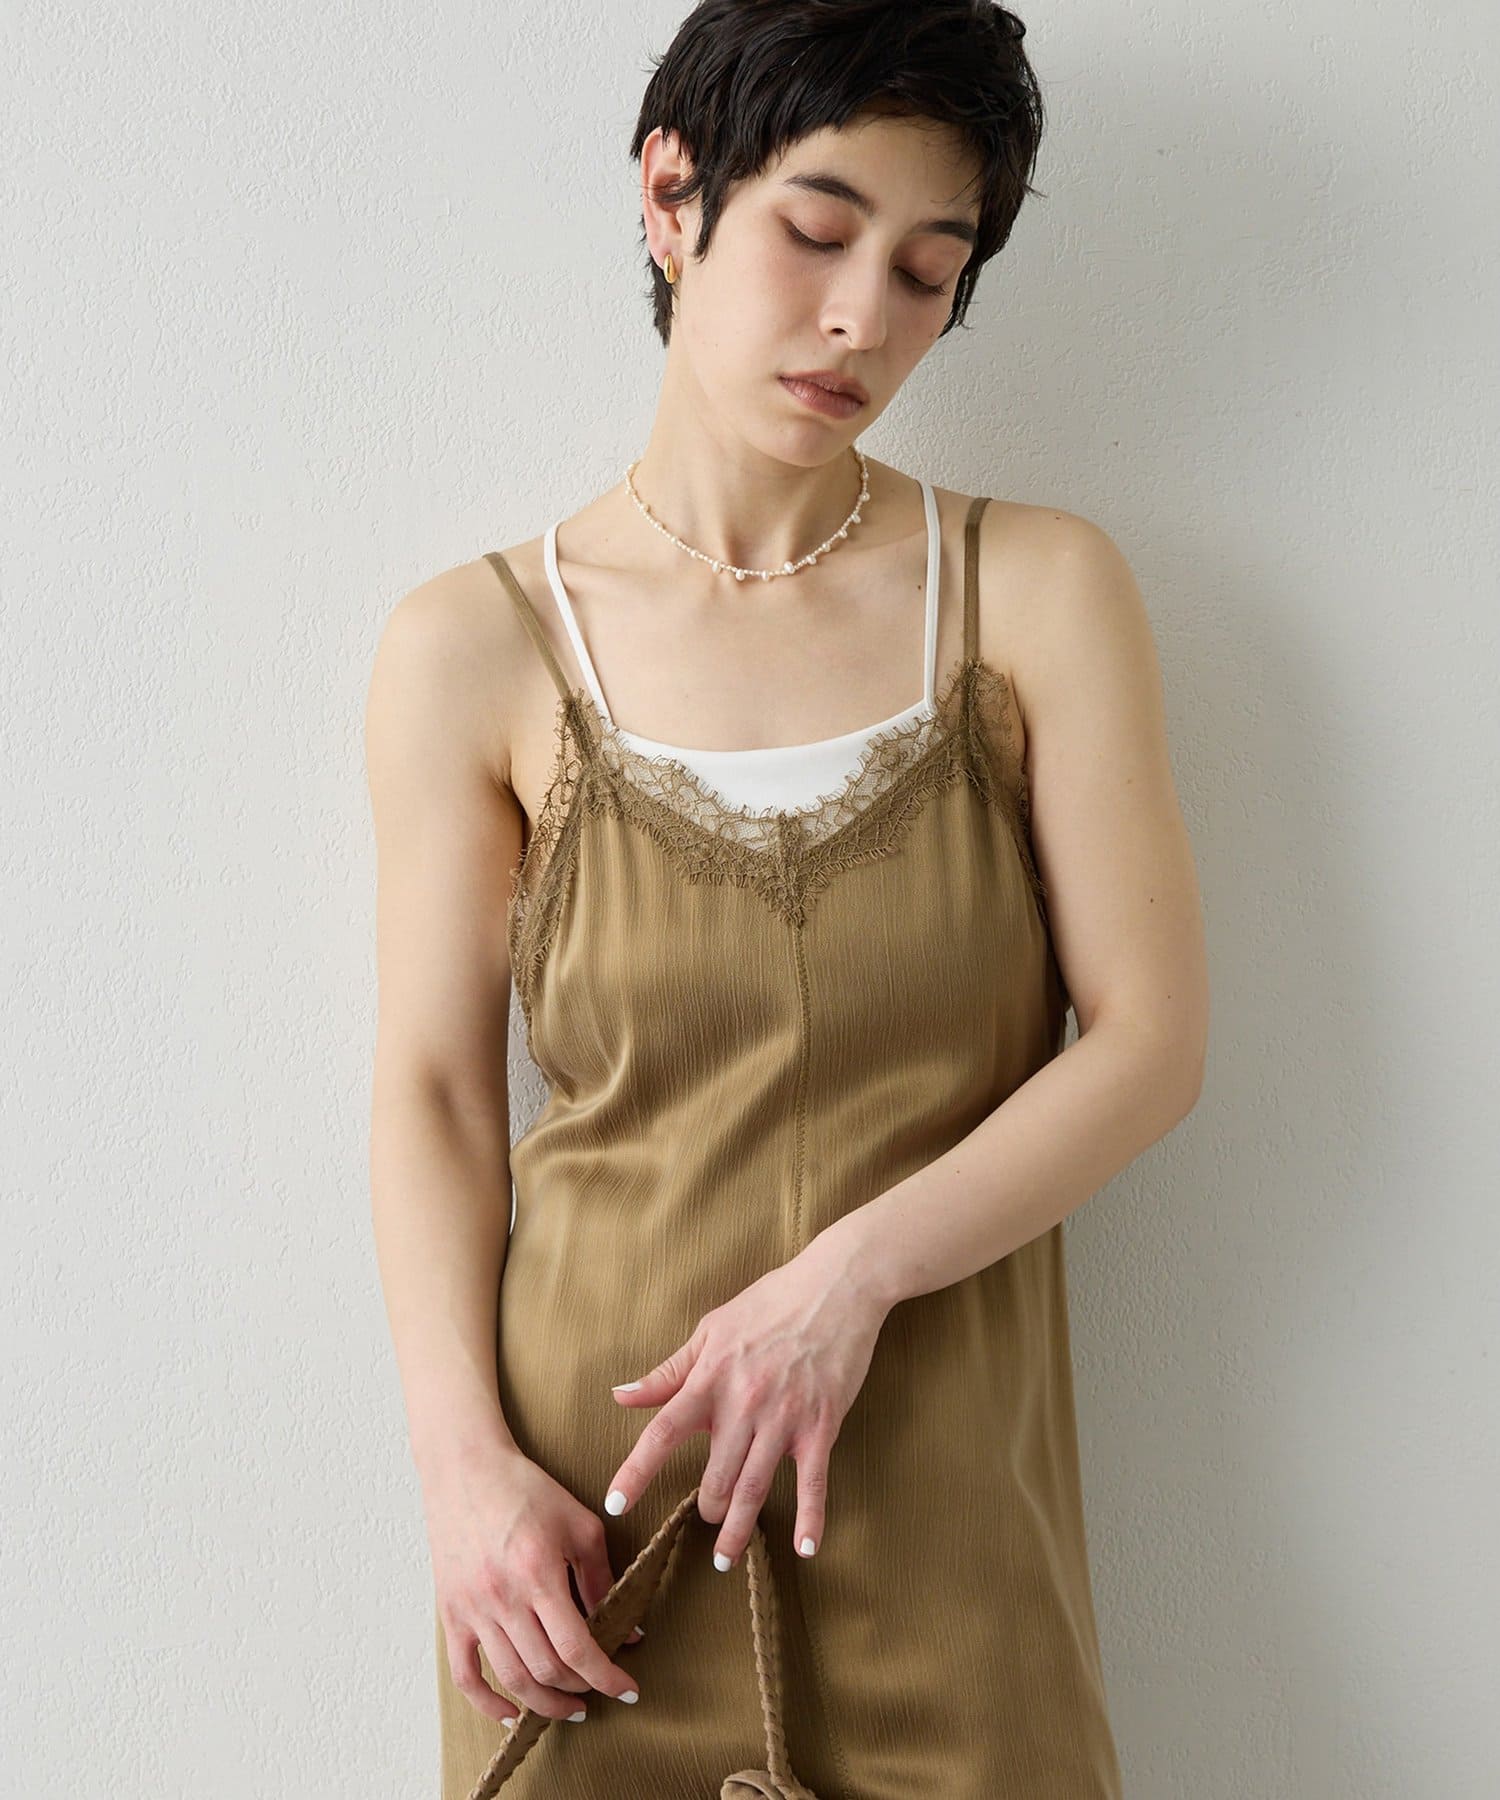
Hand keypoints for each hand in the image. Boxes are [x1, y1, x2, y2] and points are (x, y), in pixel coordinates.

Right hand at [424, 1437, 645, 1724]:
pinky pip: (464, 1674)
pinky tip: (513, 1711)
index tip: (627, 1691)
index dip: (606, 1677)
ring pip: (511, 1678)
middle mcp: (502, 1597)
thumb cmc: (526, 1490)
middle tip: (598, 1690)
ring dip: (543, 1702)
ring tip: (567, 1705)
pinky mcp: (450, 1613)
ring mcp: (471, 1608)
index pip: (577, 1646)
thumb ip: (602, 1579)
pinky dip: (488, 1703)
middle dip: (580, 1689)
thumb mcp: (579, 1525)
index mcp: (538, 1572)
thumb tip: (629, 1630)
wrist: (466, 1469)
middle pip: (546, 1668)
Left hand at [603, 1244, 889, 1570]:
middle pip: (713, 1475)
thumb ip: (668, 1371)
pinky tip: (805, 1548)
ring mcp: (785, 1417)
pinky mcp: (822, 1425)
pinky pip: (813, 1481)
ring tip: (726, 1558)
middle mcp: (743, 1403)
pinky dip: (810, 1518)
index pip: (663, 1432)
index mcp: (711, 1378)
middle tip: (707, 1521)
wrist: (835, 1287)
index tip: (616, 1505)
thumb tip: (621, 1395)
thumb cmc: (770, 1303)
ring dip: (738, 1529)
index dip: (637, 1470)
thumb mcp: (711, 1328)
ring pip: (754, 1487)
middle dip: (707, 1508)